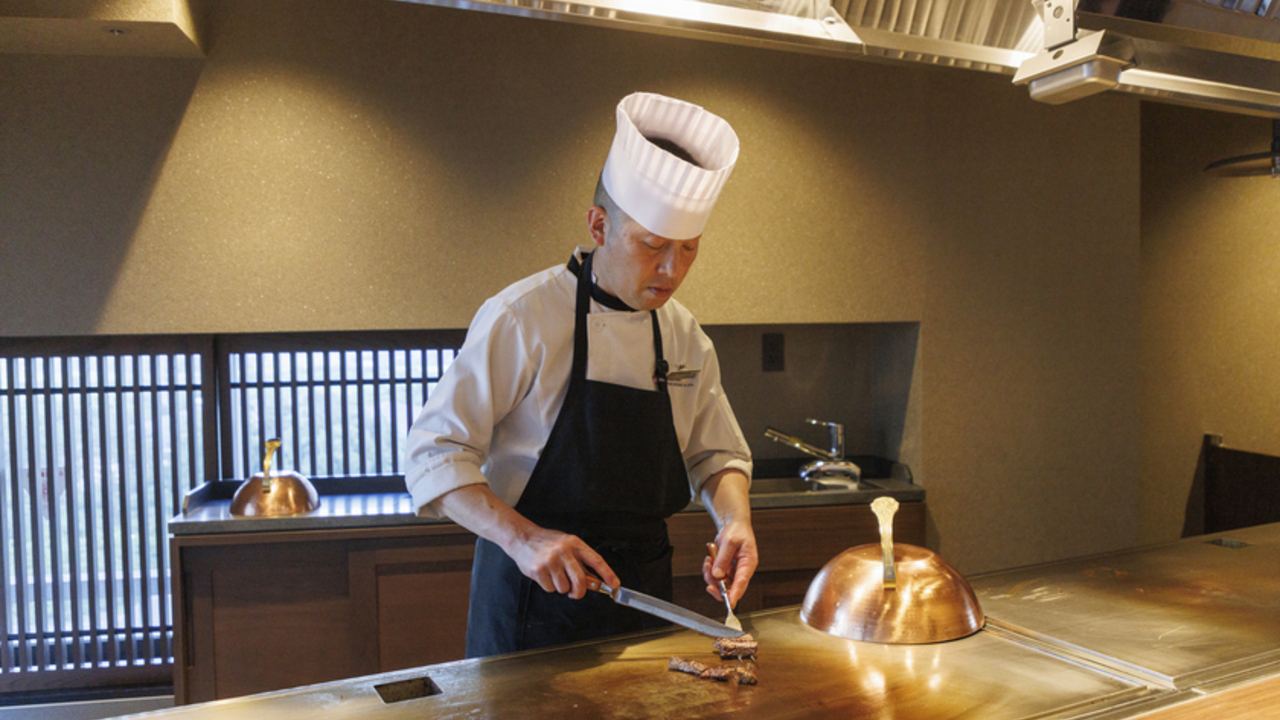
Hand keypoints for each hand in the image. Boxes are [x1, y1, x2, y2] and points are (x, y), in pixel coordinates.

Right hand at [429, 484, 620, 599]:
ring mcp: (551, 561)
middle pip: (580, 581)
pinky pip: (550, 589)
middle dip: (579, 592)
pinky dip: (549, 586)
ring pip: (564, 588)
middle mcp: (564, 551)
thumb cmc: (547, 542)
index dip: (607, 574)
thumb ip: (580, 561)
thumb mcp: (567, 545)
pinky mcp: (538, 570)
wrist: (522, 537)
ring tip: (554, 575)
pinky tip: (544, 575)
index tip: (615, 584)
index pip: (596, 560)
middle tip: (575, 593)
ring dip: (560, 587)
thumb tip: (594, 580)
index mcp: (574, 543)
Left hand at [703, 520, 756, 607]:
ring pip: (721, 582)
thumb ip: (723, 559)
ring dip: (711, 577)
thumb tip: (718, 575)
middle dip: (718, 587)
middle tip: (710, 586)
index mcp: (748, 563)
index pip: (742, 582)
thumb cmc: (738, 530)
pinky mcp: (726, 568)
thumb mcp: (729, 542)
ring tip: (708, 563)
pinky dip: (709, 570)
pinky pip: (716, 576)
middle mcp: (742, 569)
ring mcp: (733, 570)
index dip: (735, 594)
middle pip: (731, 587)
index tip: (729, 604)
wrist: (733, 524)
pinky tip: (709, 560)